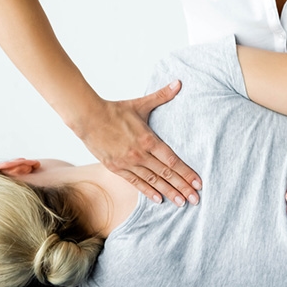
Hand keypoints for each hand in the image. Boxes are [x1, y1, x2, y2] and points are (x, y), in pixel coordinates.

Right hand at [79, 80, 201, 206]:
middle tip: (196, 199)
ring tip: (182, 203)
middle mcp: (140, 154)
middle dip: (182, 187)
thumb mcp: (141, 104)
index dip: (186, 173)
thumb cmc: (116, 110)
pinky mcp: (116, 168)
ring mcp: (128, 163)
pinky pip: (135, 183)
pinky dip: (148, 192)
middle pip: (165, 174)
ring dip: (168, 193)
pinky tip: (158, 199)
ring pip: (152, 181)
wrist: (89, 118)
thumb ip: (162, 95)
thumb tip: (178, 83)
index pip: (172, 160)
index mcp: (148, 139)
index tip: (198, 183)